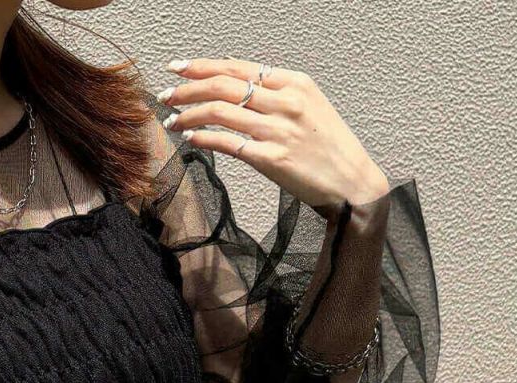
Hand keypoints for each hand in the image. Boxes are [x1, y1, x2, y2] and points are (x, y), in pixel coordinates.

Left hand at [158, 56, 390, 214]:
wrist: (351, 182)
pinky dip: (205, 139)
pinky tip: (190, 138)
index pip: (238, 67)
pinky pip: (229, 144)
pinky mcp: (272, 159)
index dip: (203, 66)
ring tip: (172, 120)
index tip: (178, 68)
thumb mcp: (308, 106)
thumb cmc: (327, 147)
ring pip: (221, 112)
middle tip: (165, 94)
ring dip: (190, 115)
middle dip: (188, 88)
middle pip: (224, 85)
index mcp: (294, 83)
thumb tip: (236, 89)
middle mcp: (285, 102)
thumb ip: (275, 95)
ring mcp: (278, 131)